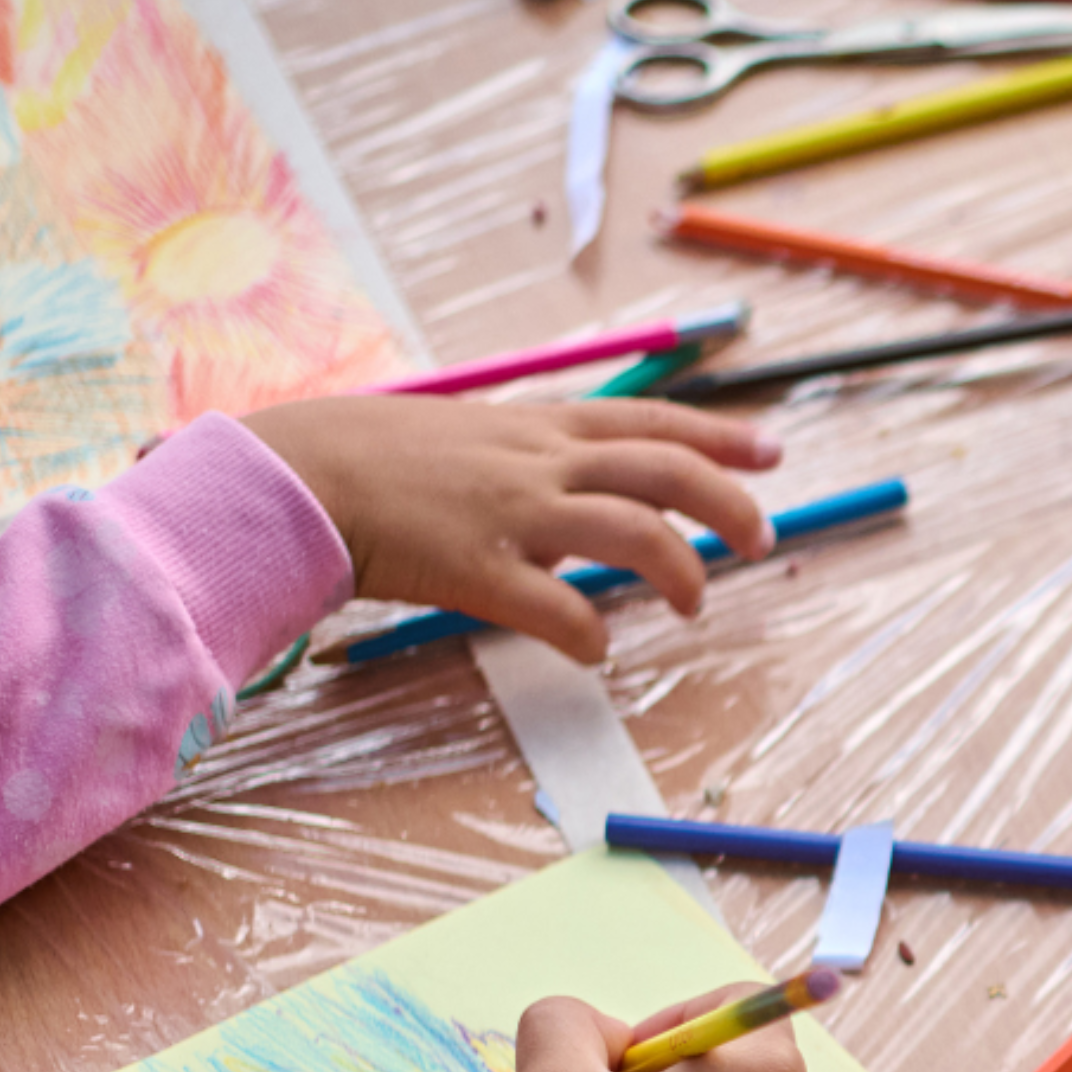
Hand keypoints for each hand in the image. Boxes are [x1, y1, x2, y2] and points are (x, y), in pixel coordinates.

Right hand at [241, 395, 781, 663]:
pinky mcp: (476, 568)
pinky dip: (588, 633)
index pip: (650, 421)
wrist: (299, 474)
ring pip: (630, 531)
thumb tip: (577, 501)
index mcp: (538, 428)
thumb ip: (531, 464)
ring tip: (695, 604)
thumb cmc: (377, 462)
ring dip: (679, 569)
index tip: (772, 450)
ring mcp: (511, 512)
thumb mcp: (470, 440)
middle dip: (727, 501)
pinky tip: (596, 650)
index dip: (719, 436)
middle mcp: (537, 462)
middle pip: (662, 469)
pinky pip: (554, 608)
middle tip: (762, 538)